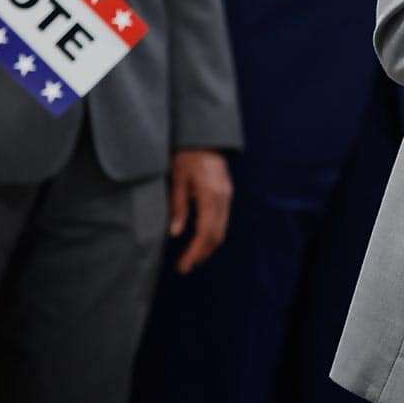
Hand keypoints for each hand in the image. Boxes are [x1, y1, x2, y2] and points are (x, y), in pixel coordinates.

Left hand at [168, 149, 232, 274]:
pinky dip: (212, 234)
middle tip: (184, 267)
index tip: (182, 266)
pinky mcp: (226, 192)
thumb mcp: (177, 179)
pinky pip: (222, 219)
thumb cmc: (185, 155)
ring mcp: (227, 195)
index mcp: (210, 195)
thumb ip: (178, 206)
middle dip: (201, 254)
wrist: (203, 135)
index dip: (194, 253)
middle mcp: (223, 197)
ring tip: (190, 257)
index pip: (205, 233)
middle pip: (216, 235)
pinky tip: (199, 239)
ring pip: (222, 229)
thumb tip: (176, 233)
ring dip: (207, 246)